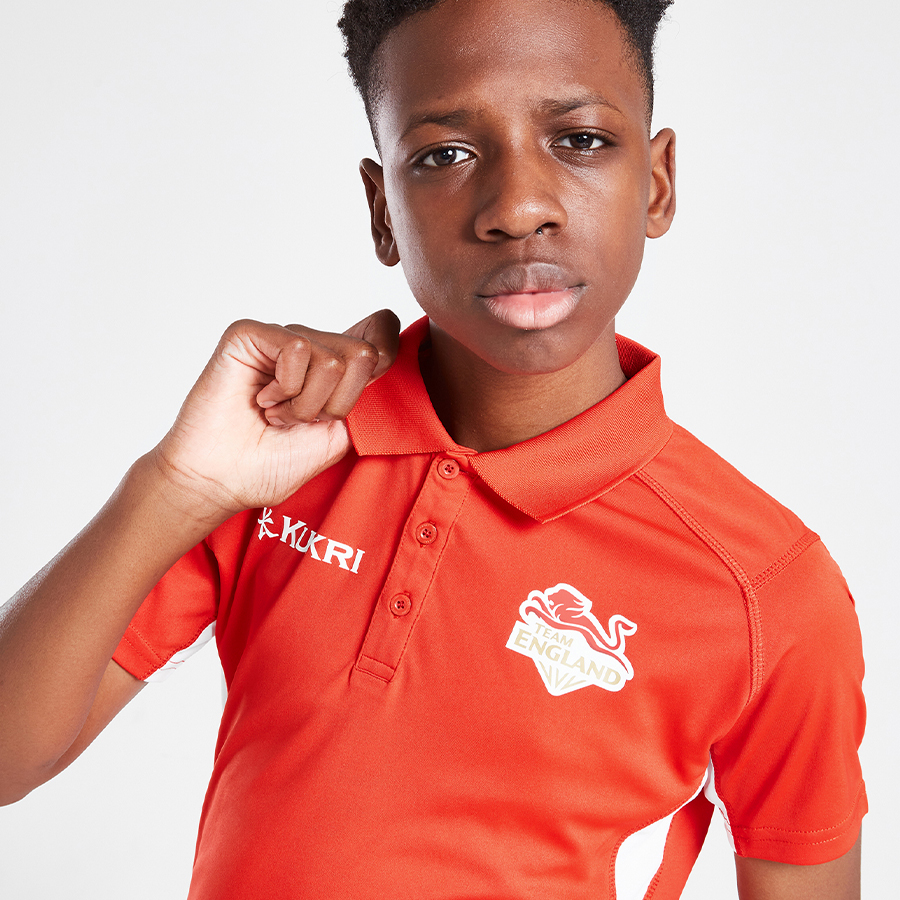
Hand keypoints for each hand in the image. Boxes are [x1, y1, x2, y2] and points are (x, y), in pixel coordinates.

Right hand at [152, 309, 399, 520]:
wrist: (221, 481)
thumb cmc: (270, 464)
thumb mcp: (339, 435)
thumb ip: (367, 396)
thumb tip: (381, 354)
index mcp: (334, 367)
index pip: (383, 329)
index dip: (387, 352)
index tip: (359, 394)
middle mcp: (311, 346)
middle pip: (365, 355)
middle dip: (336, 405)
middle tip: (300, 420)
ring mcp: (281, 338)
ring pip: (332, 359)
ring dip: (305, 404)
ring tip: (276, 414)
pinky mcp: (251, 334)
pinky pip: (298, 347)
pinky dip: (285, 388)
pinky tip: (261, 399)